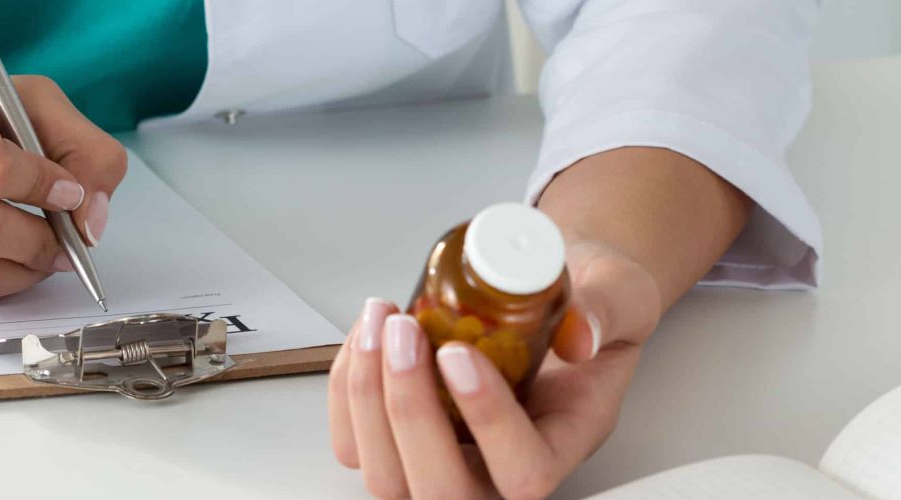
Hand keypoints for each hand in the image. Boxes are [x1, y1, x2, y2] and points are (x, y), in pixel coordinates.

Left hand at [328, 241, 660, 498]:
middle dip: (409, 410)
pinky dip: (348, 387)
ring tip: (380, 321)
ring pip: (385, 472)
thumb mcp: (619, 296)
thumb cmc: (584, 304)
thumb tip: (580, 333)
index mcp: (560, 443)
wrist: (546, 290)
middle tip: (404, 332)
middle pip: (439, 488)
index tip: (459, 352)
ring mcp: (442, 460)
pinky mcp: (398, 440)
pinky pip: (354, 441)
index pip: (523, 470)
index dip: (487, 421)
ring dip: (367, 396)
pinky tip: (366, 333)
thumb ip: (604, 312)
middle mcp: (496, 469)